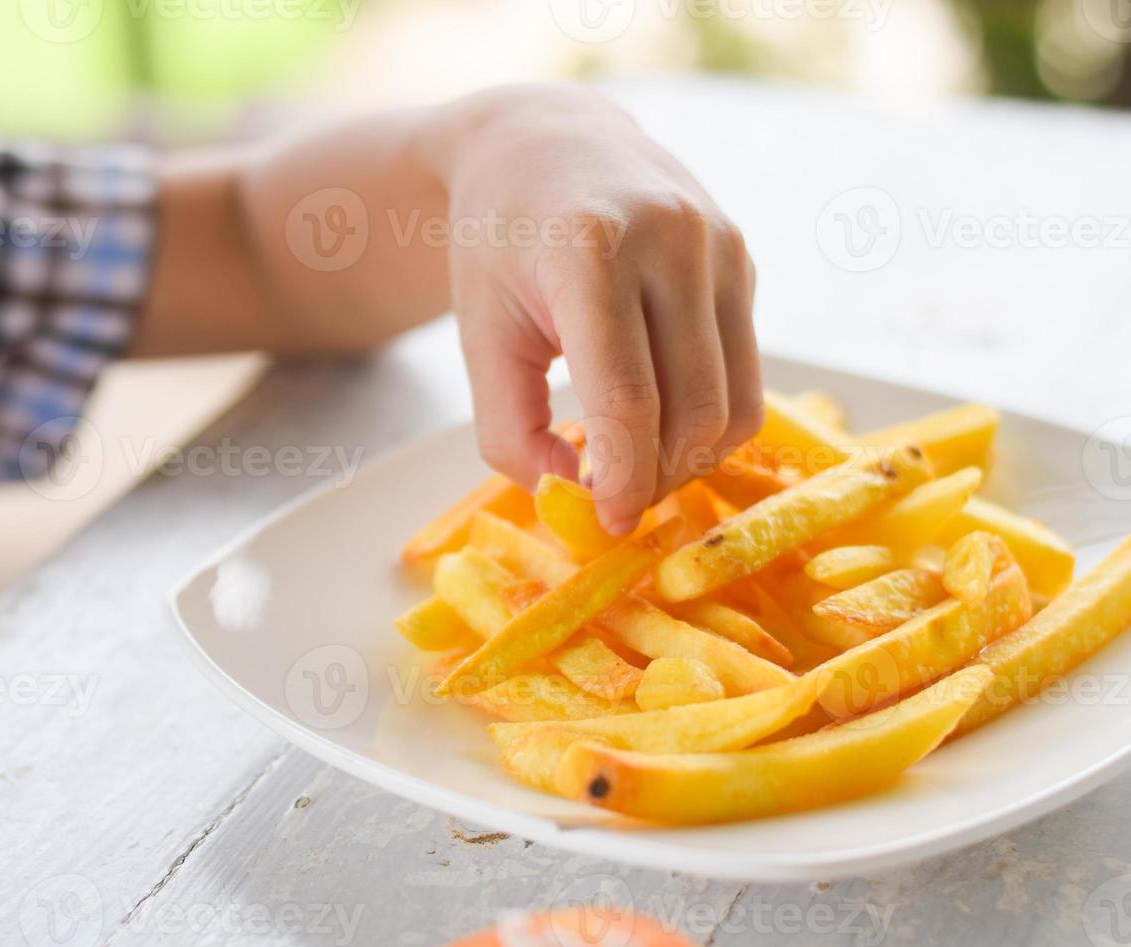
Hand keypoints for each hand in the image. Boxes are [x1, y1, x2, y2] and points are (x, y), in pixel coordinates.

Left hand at [428, 85, 763, 534]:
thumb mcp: (480, 334)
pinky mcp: (744, 262)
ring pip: (736, 401)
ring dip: (691, 458)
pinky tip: (658, 418)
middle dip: (658, 477)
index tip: (608, 524)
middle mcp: (671, 240)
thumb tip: (572, 498)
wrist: (547, 143)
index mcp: (590, 251)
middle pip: (693, 408)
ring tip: (636, 464)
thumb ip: (509, 429)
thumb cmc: (501, 244)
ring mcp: (720, 247)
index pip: (627, 396)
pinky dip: (707, 418)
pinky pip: (745, 372)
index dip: (624, 478)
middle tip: (614, 500)